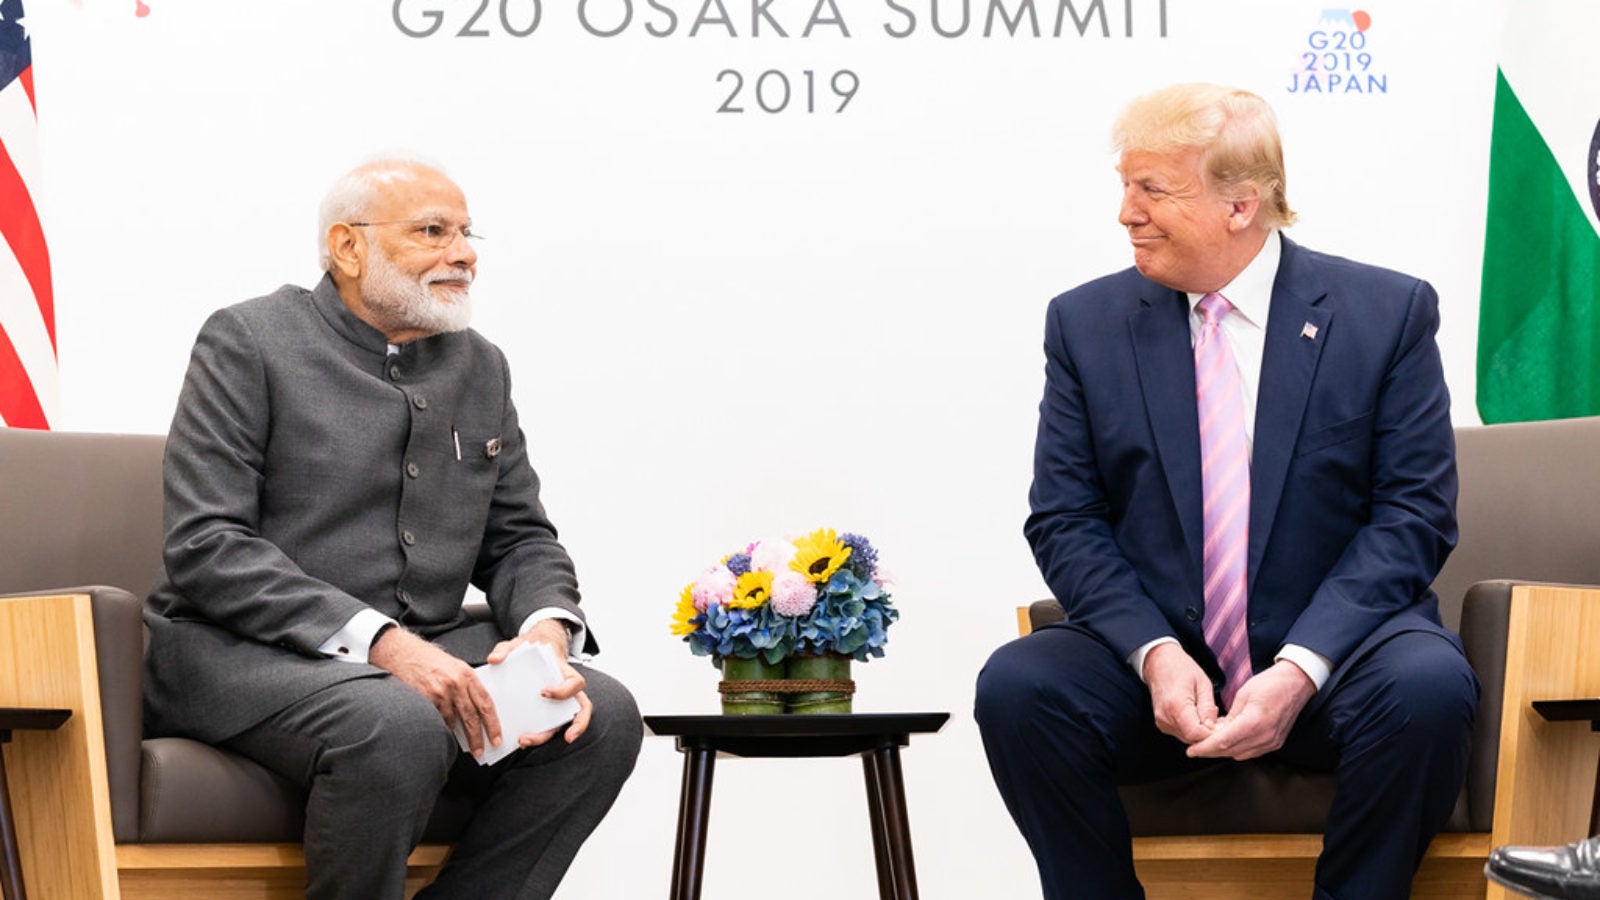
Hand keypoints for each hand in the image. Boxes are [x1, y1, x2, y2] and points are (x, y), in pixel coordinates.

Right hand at [369, 626, 500, 757]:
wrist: (404, 653)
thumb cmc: (432, 661)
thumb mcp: (456, 667)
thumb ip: (468, 686)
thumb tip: (479, 710)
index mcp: (468, 674)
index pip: (486, 703)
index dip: (493, 723)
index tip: (496, 738)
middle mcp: (456, 683)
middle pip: (472, 716)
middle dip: (478, 737)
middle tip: (481, 751)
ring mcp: (440, 692)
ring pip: (454, 721)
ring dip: (461, 737)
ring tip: (466, 747)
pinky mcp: (425, 699)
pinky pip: (438, 720)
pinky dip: (443, 729)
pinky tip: (446, 735)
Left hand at [486, 619, 592, 746]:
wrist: (533, 651)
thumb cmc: (530, 650)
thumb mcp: (517, 645)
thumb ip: (506, 649)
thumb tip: (493, 659)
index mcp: (565, 673)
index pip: (575, 684)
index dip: (564, 691)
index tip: (543, 693)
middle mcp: (567, 690)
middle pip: (579, 710)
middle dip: (574, 726)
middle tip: (562, 736)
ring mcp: (559, 703)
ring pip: (565, 723)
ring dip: (547, 736)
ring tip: (524, 742)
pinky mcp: (547, 711)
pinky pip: (548, 726)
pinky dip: (537, 735)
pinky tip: (520, 740)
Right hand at [1143, 642, 1217, 744]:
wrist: (1159, 662)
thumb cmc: (1181, 668)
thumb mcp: (1202, 683)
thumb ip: (1207, 708)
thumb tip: (1213, 728)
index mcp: (1176, 705)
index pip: (1196, 734)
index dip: (1211, 734)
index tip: (1222, 726)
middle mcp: (1166, 717)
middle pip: (1192, 739)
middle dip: (1208, 733)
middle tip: (1218, 720)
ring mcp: (1162, 722)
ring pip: (1187, 739)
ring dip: (1200, 732)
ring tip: (1207, 715)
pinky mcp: (1162, 724)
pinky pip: (1181, 733)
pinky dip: (1192, 729)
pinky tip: (1197, 716)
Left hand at [1186, 661, 1315, 760]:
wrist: (1297, 683)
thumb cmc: (1270, 683)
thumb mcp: (1243, 695)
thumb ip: (1229, 717)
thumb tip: (1215, 732)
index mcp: (1254, 723)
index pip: (1223, 742)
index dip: (1204, 748)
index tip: (1191, 750)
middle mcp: (1264, 737)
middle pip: (1230, 752)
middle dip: (1210, 751)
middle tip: (1195, 748)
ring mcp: (1272, 742)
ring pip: (1240, 754)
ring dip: (1223, 751)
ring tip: (1209, 742)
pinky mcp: (1275, 743)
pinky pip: (1251, 752)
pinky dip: (1237, 748)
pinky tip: (1228, 740)